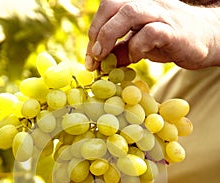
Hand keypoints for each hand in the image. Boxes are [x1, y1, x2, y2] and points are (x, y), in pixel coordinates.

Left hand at [85, 0, 219, 70]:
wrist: (205, 40)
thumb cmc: (170, 40)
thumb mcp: (139, 45)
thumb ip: (121, 50)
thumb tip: (100, 62)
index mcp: (136, 3)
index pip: (107, 8)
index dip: (94, 32)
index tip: (90, 57)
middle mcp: (147, 3)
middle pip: (112, 4)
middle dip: (97, 31)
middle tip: (94, 56)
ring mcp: (160, 14)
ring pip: (128, 12)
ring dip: (109, 36)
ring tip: (103, 57)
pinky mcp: (172, 30)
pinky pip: (150, 33)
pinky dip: (136, 47)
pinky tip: (134, 58)